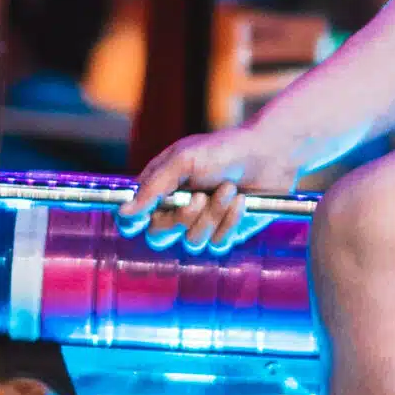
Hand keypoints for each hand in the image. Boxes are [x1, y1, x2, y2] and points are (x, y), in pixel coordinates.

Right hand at [123, 119, 307, 255]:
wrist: (270, 155)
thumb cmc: (224, 150)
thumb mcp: (185, 159)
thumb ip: (154, 186)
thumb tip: (124, 212)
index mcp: (158, 189)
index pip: (131, 219)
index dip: (132, 223)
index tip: (147, 216)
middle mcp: (174, 210)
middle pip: (158, 237)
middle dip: (182, 218)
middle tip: (200, 197)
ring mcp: (199, 224)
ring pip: (191, 242)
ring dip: (213, 215)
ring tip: (229, 189)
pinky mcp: (224, 234)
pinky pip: (217, 244)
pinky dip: (231, 221)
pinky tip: (242, 201)